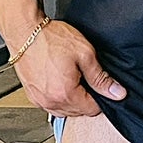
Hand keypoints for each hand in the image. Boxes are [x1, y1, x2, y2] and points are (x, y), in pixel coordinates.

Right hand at [11, 19, 125, 116]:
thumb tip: (117, 93)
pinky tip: (60, 82)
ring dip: (72, 100)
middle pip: (78, 112)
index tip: (100, 85)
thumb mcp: (84, 54)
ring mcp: (39, 100)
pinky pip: (51, 105)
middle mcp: (50, 101)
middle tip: (85, 78)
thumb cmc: (50, 38)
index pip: (92, 109)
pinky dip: (59, 98)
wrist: (24, 31)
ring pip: (64, 111)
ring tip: (72, 79)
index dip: (101, 97)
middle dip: (86, 99)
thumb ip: (101, 78)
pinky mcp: (32, 95)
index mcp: (65, 94)